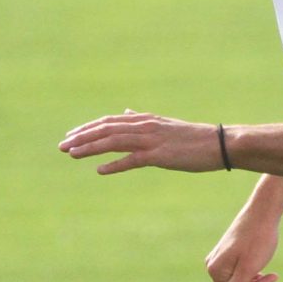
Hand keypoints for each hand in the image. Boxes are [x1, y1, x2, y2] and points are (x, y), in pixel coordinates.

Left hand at [58, 111, 232, 174]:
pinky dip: (114, 164)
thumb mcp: (164, 124)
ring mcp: (152, 140)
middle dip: (82, 137)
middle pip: (106, 129)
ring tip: (72, 154)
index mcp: (145, 119)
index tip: (70, 136)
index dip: (88, 129)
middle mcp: (145, 126)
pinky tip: (99, 170)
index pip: (109, 122)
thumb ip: (143, 119)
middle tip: (62, 146)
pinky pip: (132, 159)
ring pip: (114, 141)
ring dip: (91, 148)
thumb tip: (126, 111)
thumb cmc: (193, 137)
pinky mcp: (160, 155)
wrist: (220, 143)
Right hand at [205, 212, 281, 281]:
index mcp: (215, 270)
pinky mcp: (231, 254)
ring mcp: (222, 259)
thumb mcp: (248, 269)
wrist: (263, 211)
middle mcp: (214, 265)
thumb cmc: (258, 239)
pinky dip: (253, 277)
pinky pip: (240, 273)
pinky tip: (266, 274)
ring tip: (271, 281)